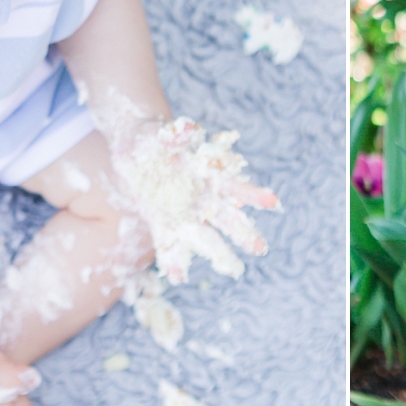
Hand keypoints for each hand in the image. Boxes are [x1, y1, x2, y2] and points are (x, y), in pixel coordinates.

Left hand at [111, 117, 279, 283]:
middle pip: (226, 217)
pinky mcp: (161, 222)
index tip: (275, 202)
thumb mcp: (161, 135)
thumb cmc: (151, 138)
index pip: (234, 186)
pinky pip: (169, 244)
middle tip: (261, 248)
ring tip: (234, 270)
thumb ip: (176, 136)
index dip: (253, 194)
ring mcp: (182, 213)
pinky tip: (177, 277)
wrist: (131, 149)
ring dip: (218, 252)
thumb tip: (189, 129)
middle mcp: (200, 197)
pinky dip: (173, 259)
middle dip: (244, 233)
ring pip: (205, 235)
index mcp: (206, 175)